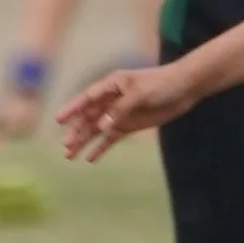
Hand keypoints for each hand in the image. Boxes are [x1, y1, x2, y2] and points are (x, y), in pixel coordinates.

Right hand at [59, 62, 195, 161]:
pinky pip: (110, 138)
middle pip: (89, 117)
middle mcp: (111, 99)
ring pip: (96, 129)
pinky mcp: (129, 125)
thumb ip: (121, 109)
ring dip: (83, 141)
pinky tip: (90, 159)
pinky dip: (101, 147)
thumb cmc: (162, 83)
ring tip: (69, 155)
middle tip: (66, 146)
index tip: (59, 120)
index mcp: (111, 84)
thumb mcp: (140, 94)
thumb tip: (102, 126)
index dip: (73, 109)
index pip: (87, 98)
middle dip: (76, 131)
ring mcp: (119, 113)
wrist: (184, 88)